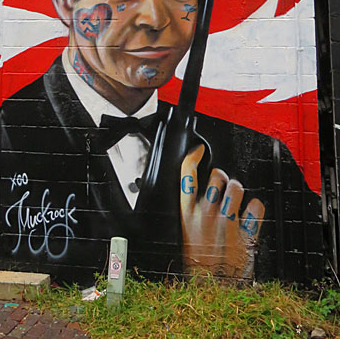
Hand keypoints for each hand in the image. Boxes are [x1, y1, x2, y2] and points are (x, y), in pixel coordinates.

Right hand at [180, 144, 264, 278]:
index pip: (186, 173)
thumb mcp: (184, 234)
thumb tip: (197, 191)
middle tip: (223, 186)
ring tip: (236, 198)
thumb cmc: (198, 263)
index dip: (193, 156)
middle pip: (217, 175)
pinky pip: (257, 206)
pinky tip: (250, 214)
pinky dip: (256, 208)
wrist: (212, 291)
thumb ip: (190, 212)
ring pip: (237, 186)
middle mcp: (206, 215)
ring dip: (238, 189)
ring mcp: (227, 223)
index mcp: (187, 214)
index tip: (199, 150)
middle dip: (222, 177)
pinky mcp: (247, 234)